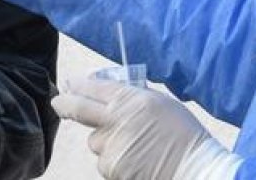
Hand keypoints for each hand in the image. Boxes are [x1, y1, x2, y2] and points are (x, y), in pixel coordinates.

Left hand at [52, 77, 209, 179]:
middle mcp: (116, 119)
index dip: (76, 85)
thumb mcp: (160, 102)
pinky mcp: (113, 168)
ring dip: (105, 141)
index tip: (69, 84)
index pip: (92, 86)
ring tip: (133, 146)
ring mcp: (113, 145)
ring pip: (94, 140)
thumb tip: (105, 88)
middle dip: (63, 103)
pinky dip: (114, 161)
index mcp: (130, 99)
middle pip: (77, 108)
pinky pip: (104, 161)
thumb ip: (132, 95)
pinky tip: (136, 161)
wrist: (197, 171)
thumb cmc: (183, 134)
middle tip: (57, 102)